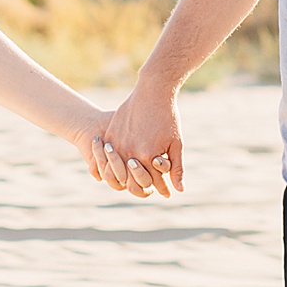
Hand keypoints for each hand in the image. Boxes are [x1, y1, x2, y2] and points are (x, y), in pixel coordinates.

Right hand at [92, 82, 182, 198]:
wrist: (152, 92)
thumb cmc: (168, 118)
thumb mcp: (176, 143)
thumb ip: (176, 168)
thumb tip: (179, 190)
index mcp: (149, 156)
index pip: (154, 182)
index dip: (162, 189)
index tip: (167, 194)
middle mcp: (131, 152)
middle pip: (133, 182)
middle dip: (143, 188)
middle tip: (149, 190)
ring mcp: (118, 144)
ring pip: (116, 173)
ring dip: (125, 179)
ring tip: (133, 182)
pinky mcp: (110, 136)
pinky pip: (107, 158)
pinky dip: (112, 166)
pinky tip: (119, 168)